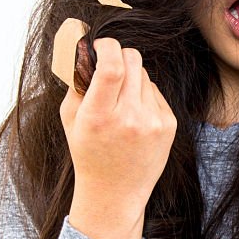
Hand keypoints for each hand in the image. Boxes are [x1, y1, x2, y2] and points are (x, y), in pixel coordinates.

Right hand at [59, 36, 177, 213]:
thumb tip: (86, 49)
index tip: (101, 46)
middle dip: (120, 56)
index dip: (108, 46)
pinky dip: (143, 95)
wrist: (114, 193)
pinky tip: (133, 115)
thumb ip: (77, 81)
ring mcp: (152, 122)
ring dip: (131, 78)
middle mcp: (129, 118)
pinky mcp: (168, 126)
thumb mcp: (70, 119)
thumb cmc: (88, 152)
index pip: (112, 65)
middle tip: (110, 65)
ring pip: (144, 75)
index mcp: (99, 115)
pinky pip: (155, 92)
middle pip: (132, 61)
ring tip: (119, 101)